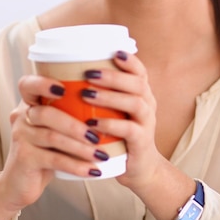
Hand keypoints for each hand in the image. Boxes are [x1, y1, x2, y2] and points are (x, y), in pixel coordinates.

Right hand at [0, 75, 107, 219]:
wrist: (22, 182)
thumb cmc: (47, 148)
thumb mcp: (56, 126)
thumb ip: (71, 111)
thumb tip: (111, 101)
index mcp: (30, 102)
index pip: (28, 84)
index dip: (43, 83)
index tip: (64, 88)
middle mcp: (21, 116)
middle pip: (47, 114)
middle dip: (75, 125)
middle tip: (98, 135)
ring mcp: (20, 137)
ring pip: (53, 137)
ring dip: (81, 147)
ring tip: (101, 154)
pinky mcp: (24, 159)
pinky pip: (54, 159)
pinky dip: (76, 165)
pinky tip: (92, 170)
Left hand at [80, 51, 163, 189]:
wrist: (138, 168)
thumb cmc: (120, 134)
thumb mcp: (116, 111)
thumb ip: (104, 93)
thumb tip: (71, 73)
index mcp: (142, 93)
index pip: (140, 71)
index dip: (129, 60)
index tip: (114, 51)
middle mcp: (148, 104)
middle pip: (137, 83)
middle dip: (112, 76)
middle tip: (89, 73)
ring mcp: (147, 123)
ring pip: (135, 102)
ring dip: (109, 96)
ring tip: (86, 94)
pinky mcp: (142, 142)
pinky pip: (129, 129)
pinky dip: (110, 124)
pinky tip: (93, 122)